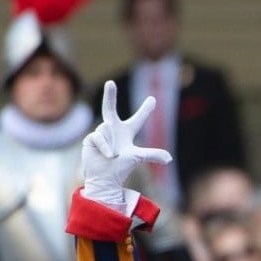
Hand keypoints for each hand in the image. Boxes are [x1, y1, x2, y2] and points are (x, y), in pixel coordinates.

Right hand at [82, 80, 172, 211]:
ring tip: (112, 156)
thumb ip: (153, 155)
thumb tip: (169, 159)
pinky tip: (107, 155)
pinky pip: (99, 136)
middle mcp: (113, 130)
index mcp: (127, 133)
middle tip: (110, 82)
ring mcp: (101, 133)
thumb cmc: (121, 169)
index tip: (153, 99)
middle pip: (109, 108)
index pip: (138, 119)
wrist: (104, 178)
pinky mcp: (91, 138)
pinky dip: (105, 147)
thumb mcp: (137, 158)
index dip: (145, 110)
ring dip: (111, 145)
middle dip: (109, 95)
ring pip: (107, 129)